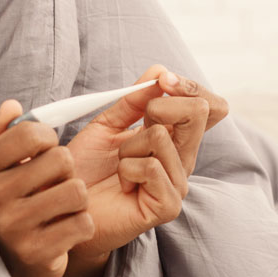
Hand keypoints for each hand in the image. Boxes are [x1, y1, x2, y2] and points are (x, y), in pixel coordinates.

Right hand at [0, 100, 96, 276]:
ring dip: (77, 197)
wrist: (12, 258)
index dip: (48, 138)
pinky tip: (64, 227)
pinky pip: (83, 223)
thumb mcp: (0, 161)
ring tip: (60, 204)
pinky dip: (82, 223)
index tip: (43, 150)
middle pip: (61, 159)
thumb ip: (3, 129)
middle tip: (52, 183)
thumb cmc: (12, 196)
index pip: (30, 132)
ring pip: (76, 191)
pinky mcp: (35, 252)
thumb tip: (11, 107)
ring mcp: (11, 226)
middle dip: (66, 170)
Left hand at [65, 65, 228, 259]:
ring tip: (119, 166)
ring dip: (128, 146)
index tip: (163, 80)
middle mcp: (183, 159)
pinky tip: (123, 184)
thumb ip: (134, 99)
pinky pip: (152, 167)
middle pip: (199, 112)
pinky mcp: (168, 205)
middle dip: (159, 105)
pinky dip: (128, 169)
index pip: (209, 105)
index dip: (191, 86)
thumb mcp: (108, 123)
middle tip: (137, 125)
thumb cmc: (88, 168)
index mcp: (176, 137)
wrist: (68, 204)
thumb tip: (160, 71)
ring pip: (162, 137)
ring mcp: (179, 183)